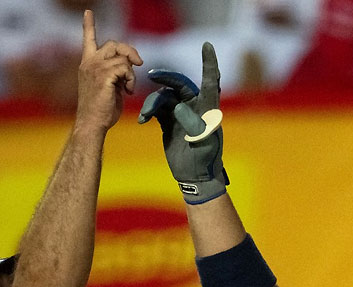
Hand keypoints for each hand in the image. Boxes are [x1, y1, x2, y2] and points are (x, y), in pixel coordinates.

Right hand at [77, 10, 142, 131]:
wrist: (92, 124)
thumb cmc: (101, 110)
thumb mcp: (109, 86)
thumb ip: (116, 73)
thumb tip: (131, 65)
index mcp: (88, 64)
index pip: (88, 40)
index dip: (89, 25)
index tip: (88, 12)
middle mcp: (89, 63)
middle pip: (114, 44)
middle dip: (129, 52)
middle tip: (138, 64)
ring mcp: (95, 68)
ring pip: (123, 58)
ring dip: (131, 73)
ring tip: (127, 87)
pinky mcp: (104, 75)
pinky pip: (126, 68)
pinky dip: (131, 79)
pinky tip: (127, 91)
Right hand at [137, 42, 228, 203]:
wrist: (194, 176)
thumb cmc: (204, 160)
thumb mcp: (201, 143)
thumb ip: (192, 124)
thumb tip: (178, 107)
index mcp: (208, 108)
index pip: (210, 80)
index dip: (209, 62)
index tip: (207, 45)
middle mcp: (196, 107)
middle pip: (180, 84)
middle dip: (166, 78)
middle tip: (153, 75)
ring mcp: (181, 113)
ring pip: (165, 97)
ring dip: (153, 103)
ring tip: (145, 116)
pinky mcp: (169, 122)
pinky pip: (157, 109)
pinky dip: (149, 111)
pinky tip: (142, 120)